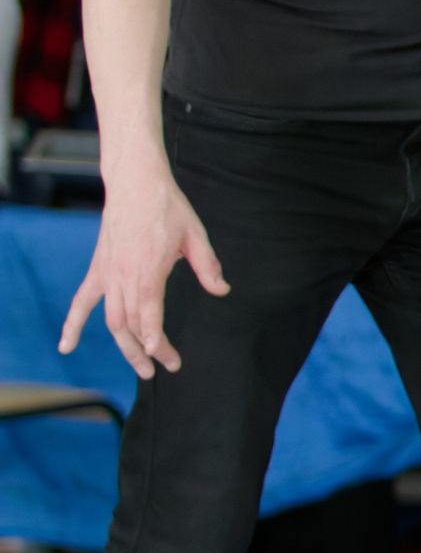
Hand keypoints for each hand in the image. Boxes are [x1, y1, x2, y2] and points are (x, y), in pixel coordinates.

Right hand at [59, 150, 228, 378]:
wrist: (135, 183)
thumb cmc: (167, 208)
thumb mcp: (196, 235)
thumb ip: (208, 266)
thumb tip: (222, 290)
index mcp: (148, 268)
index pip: (148, 313)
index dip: (155, 338)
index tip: (164, 357)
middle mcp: (123, 275)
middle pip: (131, 324)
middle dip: (146, 350)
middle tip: (165, 369)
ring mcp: (107, 273)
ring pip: (112, 319)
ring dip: (124, 346)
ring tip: (142, 367)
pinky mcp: (98, 269)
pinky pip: (82, 301)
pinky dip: (73, 324)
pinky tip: (67, 346)